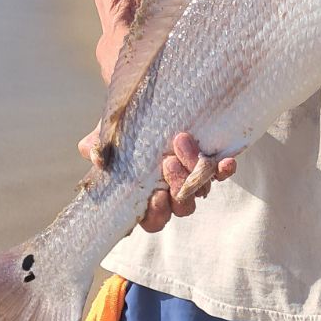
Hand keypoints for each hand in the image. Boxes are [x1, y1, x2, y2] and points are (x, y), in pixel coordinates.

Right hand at [77, 127, 236, 233]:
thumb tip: (94, 155)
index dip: (156, 214)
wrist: (151, 99)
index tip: (155, 195)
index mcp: (146, 196)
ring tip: (183, 144)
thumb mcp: (111, 135)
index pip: (153, 221)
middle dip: (177, 188)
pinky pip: (220, 174)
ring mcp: (193, 179)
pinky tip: (226, 161)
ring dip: (195, 173)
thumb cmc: (127, 126)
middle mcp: (172, 192)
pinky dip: (223, 170)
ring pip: (200, 190)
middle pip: (182, 208)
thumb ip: (98, 147)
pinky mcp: (210, 163)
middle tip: (167, 163)